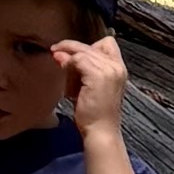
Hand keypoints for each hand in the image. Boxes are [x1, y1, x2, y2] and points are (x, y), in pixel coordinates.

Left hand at [54, 27, 131, 148]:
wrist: (101, 130)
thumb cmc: (94, 112)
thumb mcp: (89, 85)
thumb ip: (80, 68)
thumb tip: (59, 54)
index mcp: (119, 68)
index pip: (107, 42)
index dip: (88, 46)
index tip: (73, 55)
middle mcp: (117, 66)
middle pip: (90, 46)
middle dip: (71, 50)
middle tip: (55, 53)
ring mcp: (109, 70)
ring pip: (82, 52)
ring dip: (70, 64)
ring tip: (68, 84)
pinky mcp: (98, 75)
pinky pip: (78, 60)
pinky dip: (69, 68)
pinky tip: (69, 85)